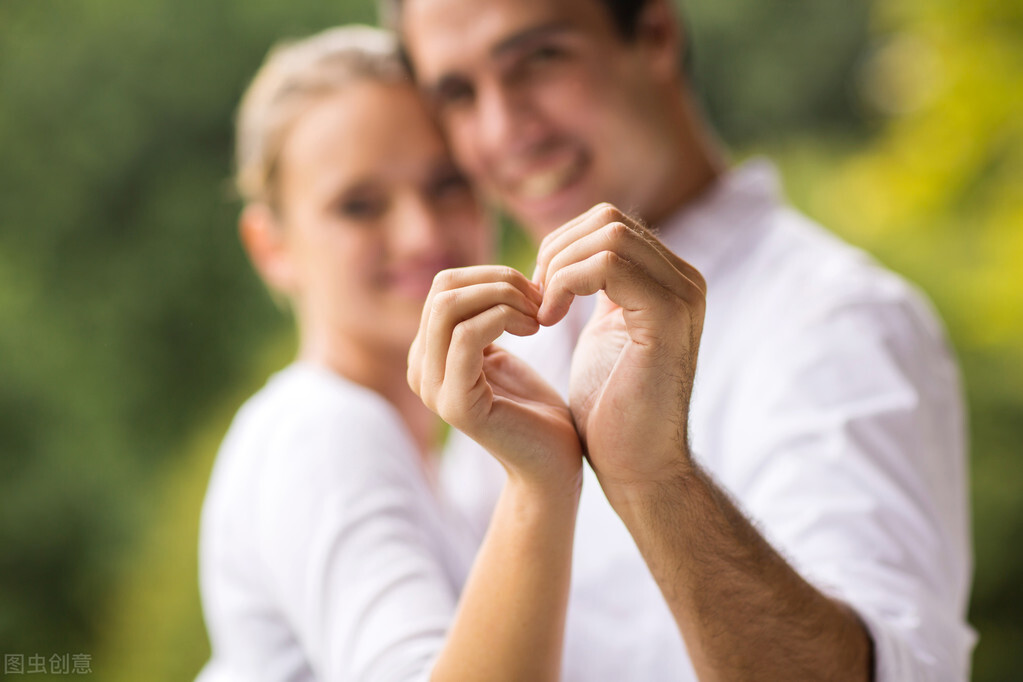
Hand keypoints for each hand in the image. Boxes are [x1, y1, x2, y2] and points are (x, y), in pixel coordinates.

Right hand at [408, 265, 582, 490]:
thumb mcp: (502, 351)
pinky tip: (535, 330)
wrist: (553, 464)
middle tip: (540, 300)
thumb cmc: (534, 407)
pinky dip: (505, 318)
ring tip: (538, 316)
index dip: (492, 275)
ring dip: (505, 298)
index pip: (445, 285)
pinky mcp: (455, 405)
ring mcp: (433, 390)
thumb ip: (482, 318)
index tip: (535, 293)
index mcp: (428, 354)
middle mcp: (420, 371)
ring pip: (450, 307)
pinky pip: (467, 336)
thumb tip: (483, 275)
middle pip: (444, 290)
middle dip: (499, 281)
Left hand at [533, 204, 705, 495]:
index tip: (537, 293)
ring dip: (558, 269)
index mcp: (671, 281)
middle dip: (556, 253)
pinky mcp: (668, 316)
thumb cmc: (613, 409)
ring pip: (608, 235)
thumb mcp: (605, 334)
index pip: (609, 224)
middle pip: (608, 221)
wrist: (638, 466)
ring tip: (541, 313)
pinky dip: (565, 285)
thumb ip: (601, 289)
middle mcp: (685, 281)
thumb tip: (573, 251)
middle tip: (534, 301)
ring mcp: (683, 295)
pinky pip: (607, 266)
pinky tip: (548, 321)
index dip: (562, 247)